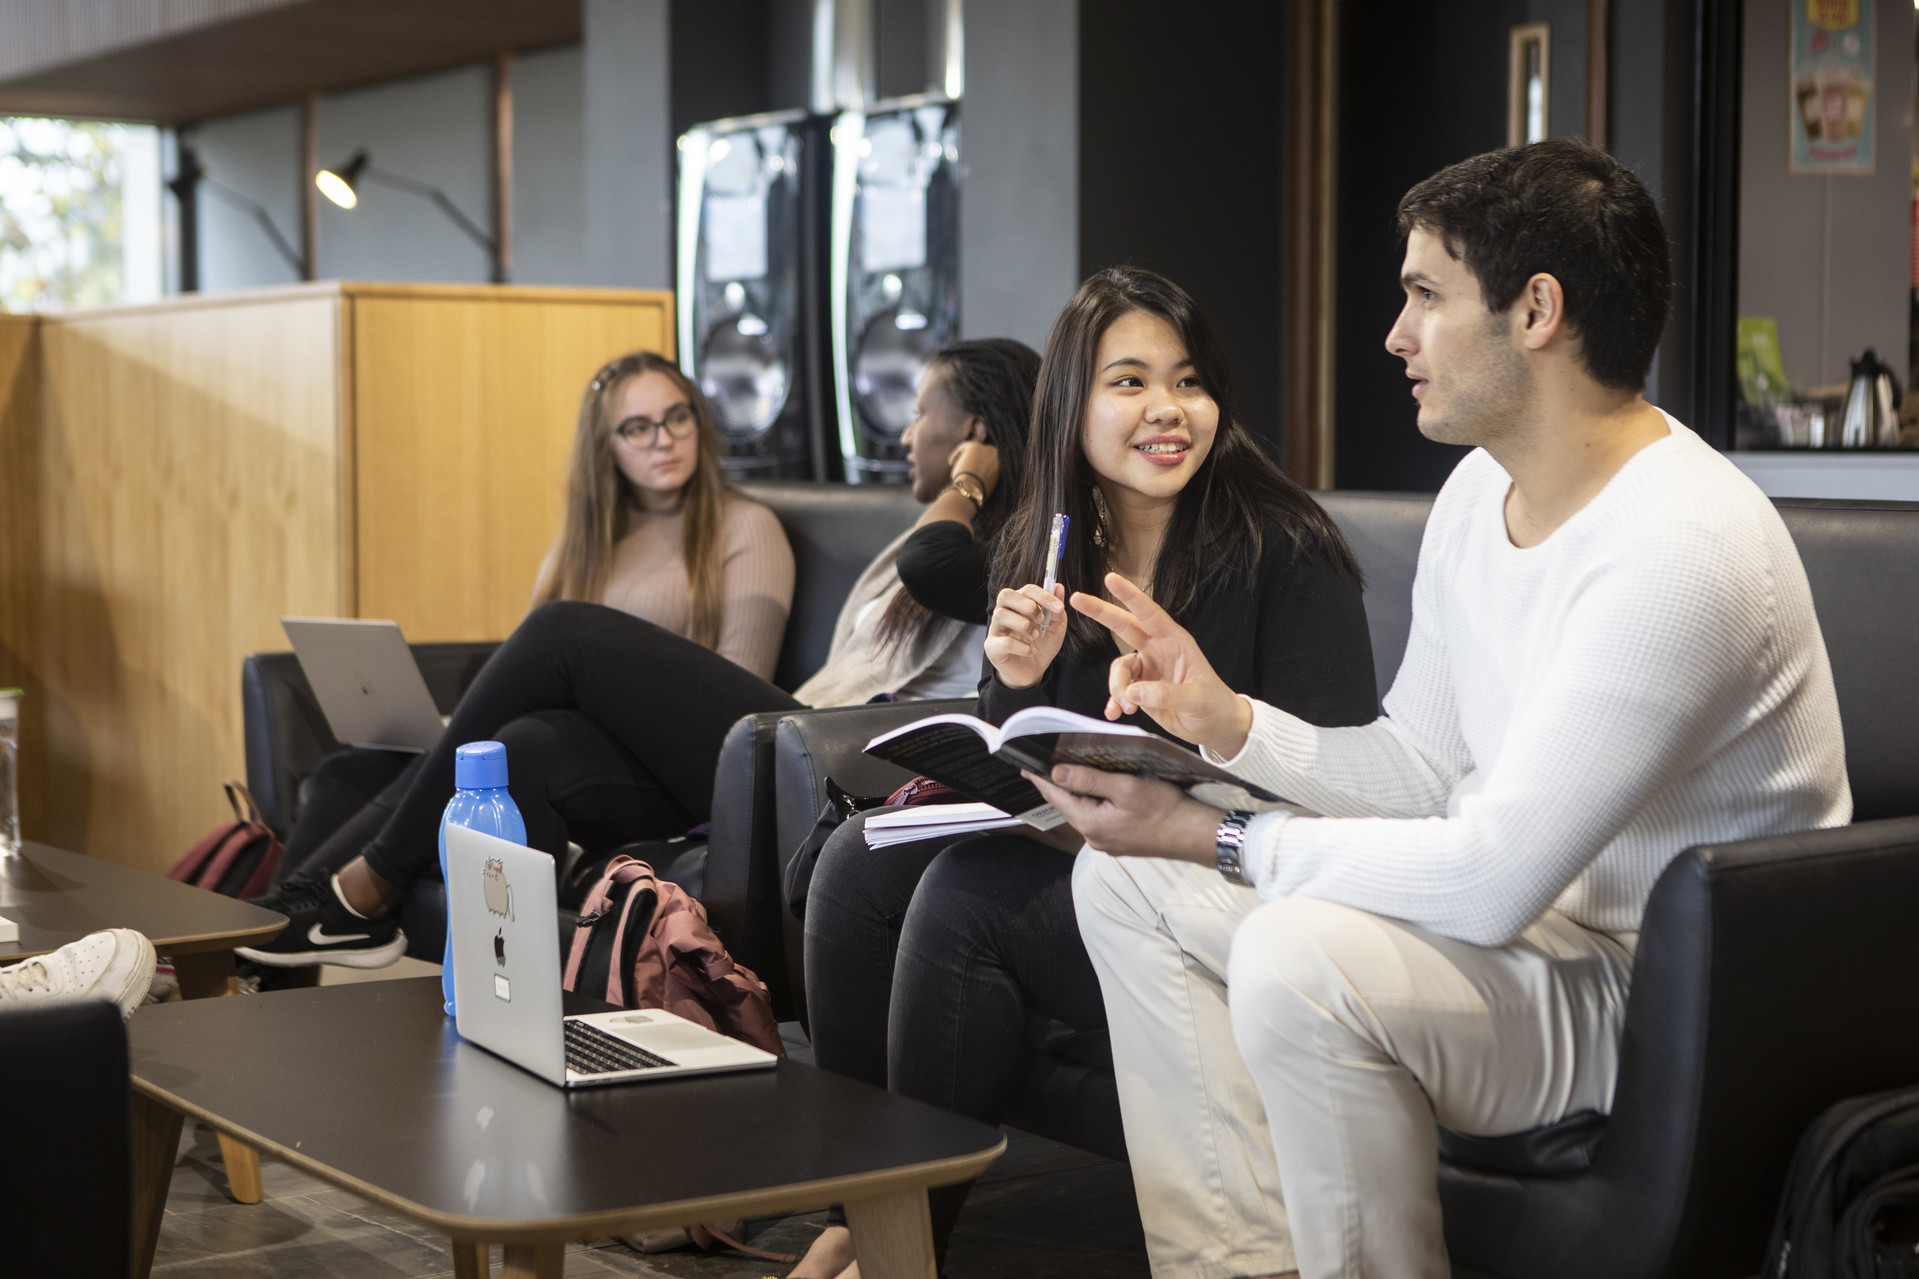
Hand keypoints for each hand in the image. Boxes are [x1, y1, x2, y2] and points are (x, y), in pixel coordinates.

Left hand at [947, 440, 999, 499]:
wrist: (971, 490)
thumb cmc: (976, 492)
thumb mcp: (987, 485)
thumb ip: (986, 476)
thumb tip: (978, 476)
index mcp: (1003, 465)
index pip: (990, 461)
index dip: (980, 466)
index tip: (972, 472)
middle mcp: (996, 455)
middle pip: (983, 454)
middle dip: (974, 460)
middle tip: (964, 467)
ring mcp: (986, 449)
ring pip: (973, 451)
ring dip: (965, 458)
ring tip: (957, 467)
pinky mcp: (974, 446)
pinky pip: (963, 447)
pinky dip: (956, 454)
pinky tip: (950, 463)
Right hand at [986, 583, 1066, 688]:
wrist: (1034, 672)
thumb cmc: (1042, 646)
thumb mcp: (1055, 627)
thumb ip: (1056, 609)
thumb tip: (1058, 587)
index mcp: (1018, 604)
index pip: (1026, 590)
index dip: (1043, 595)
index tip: (1059, 607)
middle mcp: (1004, 612)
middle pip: (1005, 595)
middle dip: (1027, 606)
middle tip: (1041, 620)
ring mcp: (995, 630)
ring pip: (1001, 615)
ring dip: (1024, 625)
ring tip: (1035, 636)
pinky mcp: (992, 648)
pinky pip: (1004, 642)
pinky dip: (1022, 646)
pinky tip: (1030, 651)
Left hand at [1024, 764, 1219, 863]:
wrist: (1195, 835)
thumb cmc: (1165, 809)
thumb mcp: (1126, 788)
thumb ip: (1089, 780)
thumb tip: (1057, 772)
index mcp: (1091, 823)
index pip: (1057, 797)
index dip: (1040, 778)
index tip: (1025, 765)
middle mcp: (1095, 837)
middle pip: (1069, 804)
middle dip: (1059, 782)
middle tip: (1047, 761)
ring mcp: (1107, 841)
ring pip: (1085, 810)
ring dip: (1080, 791)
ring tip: (1071, 769)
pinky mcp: (1120, 840)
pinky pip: (1099, 817)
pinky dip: (1095, 800)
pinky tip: (1100, 786)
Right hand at [1070, 572, 1253, 757]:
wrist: (1215, 726)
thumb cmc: (1214, 705)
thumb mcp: (1196, 699)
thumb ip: (1165, 694)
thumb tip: (1133, 692)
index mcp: (1175, 642)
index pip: (1149, 614)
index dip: (1130, 596)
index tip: (1110, 579)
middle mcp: (1158, 650)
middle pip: (1124, 626)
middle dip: (1101, 612)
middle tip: (1077, 599)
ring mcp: (1148, 669)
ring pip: (1119, 670)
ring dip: (1117, 689)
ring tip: (1128, 708)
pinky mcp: (1141, 689)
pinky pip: (1119, 690)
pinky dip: (1115, 702)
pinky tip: (1115, 713)